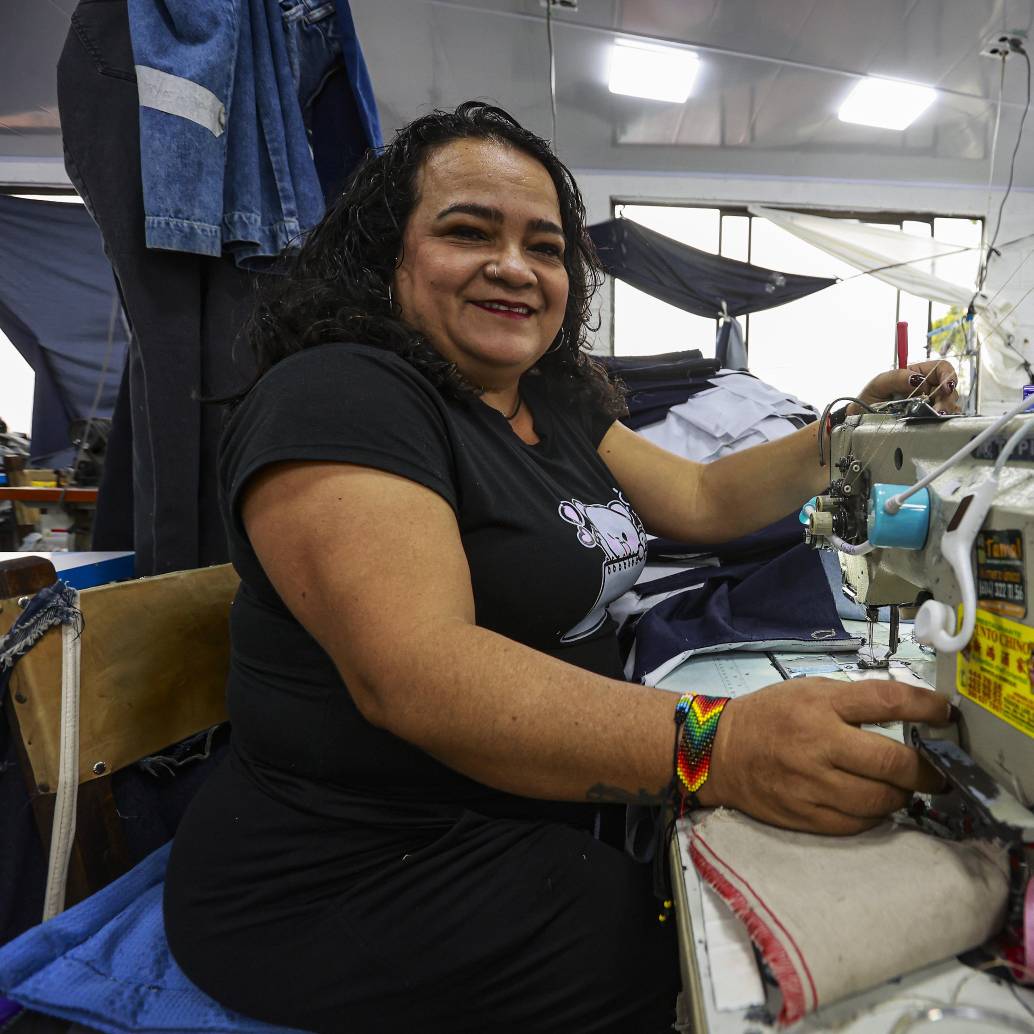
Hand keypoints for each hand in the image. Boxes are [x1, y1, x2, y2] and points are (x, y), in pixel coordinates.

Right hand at [696, 677, 952, 834]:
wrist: (718, 752)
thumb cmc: (769, 716)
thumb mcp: (808, 691)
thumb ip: (853, 701)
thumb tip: (908, 714)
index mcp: (820, 706)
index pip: (886, 702)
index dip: (925, 708)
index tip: (945, 714)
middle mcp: (818, 745)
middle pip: (893, 762)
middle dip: (925, 769)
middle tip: (936, 770)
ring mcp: (812, 786)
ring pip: (881, 800)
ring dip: (901, 795)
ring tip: (901, 788)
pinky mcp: (806, 817)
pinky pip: (858, 823)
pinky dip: (874, 815)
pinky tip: (872, 803)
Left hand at [848, 359, 959, 415]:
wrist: (860, 421)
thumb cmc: (868, 399)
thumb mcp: (878, 384)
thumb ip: (896, 378)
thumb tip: (917, 379)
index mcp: (917, 374)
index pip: (941, 368)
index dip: (948, 375)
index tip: (946, 388)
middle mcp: (926, 389)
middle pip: (949, 389)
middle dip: (947, 399)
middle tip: (938, 410)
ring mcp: (928, 405)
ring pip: (950, 405)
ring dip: (946, 411)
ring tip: (935, 417)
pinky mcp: (927, 420)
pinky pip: (943, 420)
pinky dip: (943, 422)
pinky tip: (936, 424)